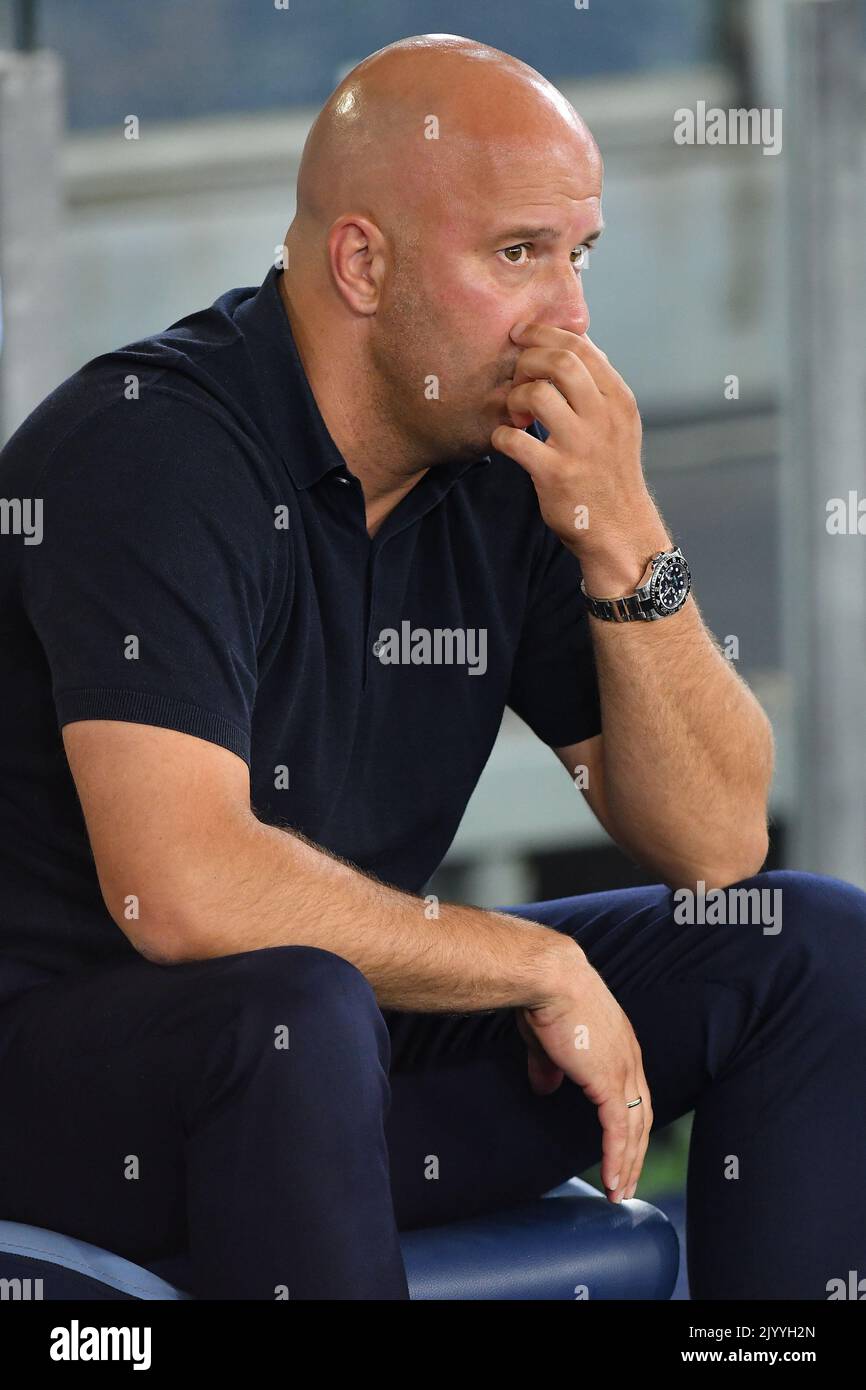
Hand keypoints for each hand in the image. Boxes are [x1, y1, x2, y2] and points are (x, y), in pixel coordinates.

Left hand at [490, 324, 667, 579]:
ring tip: (516, 413)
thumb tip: (574, 343)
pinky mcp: (555, 474)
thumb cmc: (611, 473)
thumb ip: (598, 386)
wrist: (621, 530)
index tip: (522, 335)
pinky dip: (501, 435)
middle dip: (527, 360)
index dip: (544, 333)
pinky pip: (513, 439)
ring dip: (514, 397)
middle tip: (516, 375)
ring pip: (536, 394)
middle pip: (559, 362)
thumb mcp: (619, 424)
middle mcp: (603, 417)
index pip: (581, 347)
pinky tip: (506, 442)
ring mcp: (580, 446)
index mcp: (619, 399)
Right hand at [518, 946, 653, 1203]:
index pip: (633, 1095)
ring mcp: (623, 1071)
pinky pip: (619, 1131)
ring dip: (628, 1165)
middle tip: (628, 1182)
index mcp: (620, 1045)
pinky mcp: (609, 1082)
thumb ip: (550, 1066)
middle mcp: (630, 1059)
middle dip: (635, 1154)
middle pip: (642, 1117)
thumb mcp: (548, 1039)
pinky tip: (612, 1181)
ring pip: (635, 1130)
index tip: (622, 1148)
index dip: (630, 1125)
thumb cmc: (546, 998)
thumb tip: (545, 1087)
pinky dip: (617, 1158)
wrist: (550, 978)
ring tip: (620, 1193)